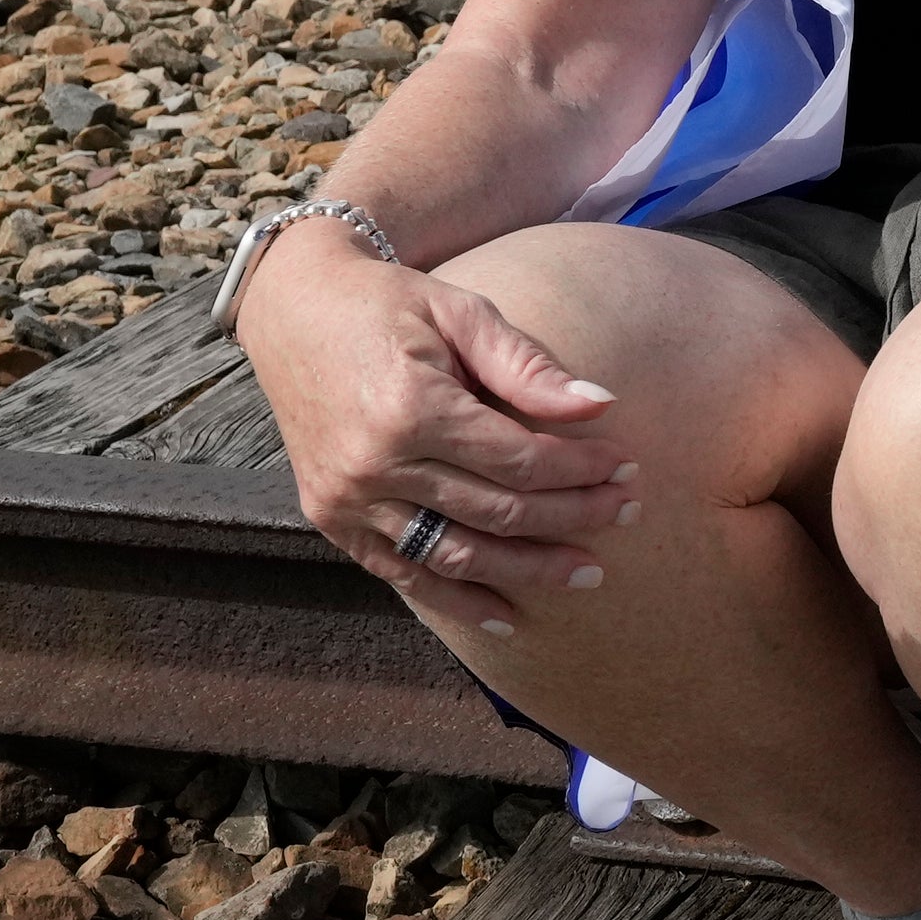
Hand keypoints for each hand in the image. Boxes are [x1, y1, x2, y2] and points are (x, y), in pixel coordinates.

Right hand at [231, 236, 636, 632]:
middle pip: (496, 512)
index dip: (581, 470)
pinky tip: (507, 615)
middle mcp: (375, 465)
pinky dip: (456, 600)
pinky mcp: (330, 519)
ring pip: (455, 556)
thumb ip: (527, 365)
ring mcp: (347, 501)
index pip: (520, 460)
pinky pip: (403, 573)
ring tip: (586, 574)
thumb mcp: (461, 312)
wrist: (292, 310)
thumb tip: (600, 404)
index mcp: (412, 408)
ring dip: (527, 571)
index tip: (628, 467)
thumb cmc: (388, 304)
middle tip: (626, 515)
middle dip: (571, 518)